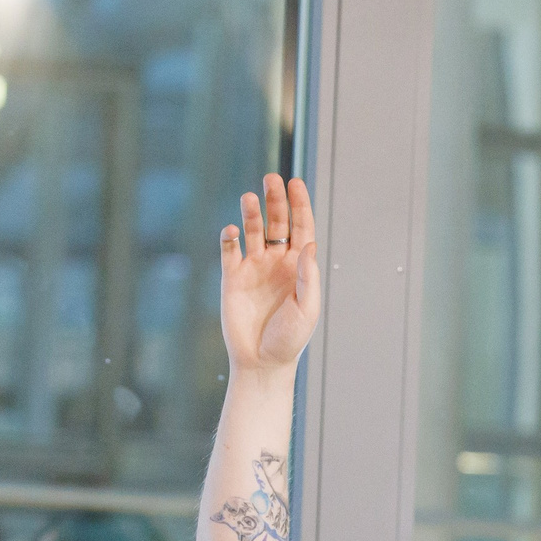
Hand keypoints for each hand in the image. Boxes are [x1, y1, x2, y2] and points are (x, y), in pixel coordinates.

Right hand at [219, 173, 319, 375]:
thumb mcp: (306, 309)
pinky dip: (229, 238)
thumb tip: (310, 244)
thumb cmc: (289, 339)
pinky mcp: (232, 277)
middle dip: (275, 200)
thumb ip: (308, 277)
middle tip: (271, 178)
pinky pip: (230, 250)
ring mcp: (254, 268)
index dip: (300, 205)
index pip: (302, 228)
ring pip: (253, 231)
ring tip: (250, 197)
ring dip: (251, 213)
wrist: (261, 362)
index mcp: (300, 267)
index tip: (295, 183)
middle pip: (278, 223)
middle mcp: (277, 262)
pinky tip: (231, 230)